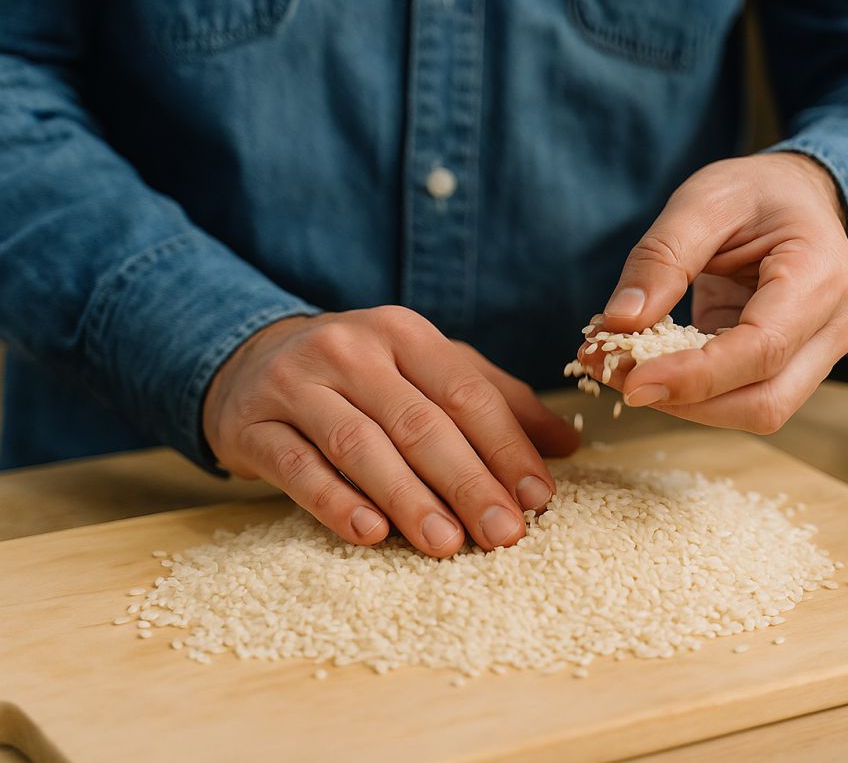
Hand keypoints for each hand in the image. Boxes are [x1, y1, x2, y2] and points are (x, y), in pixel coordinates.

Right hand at [202, 307, 579, 554]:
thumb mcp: (428, 371)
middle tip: (504, 534)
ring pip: (361, 445)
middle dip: (468, 483)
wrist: (250, 362)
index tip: (539, 498)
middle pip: (419, 423)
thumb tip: (568, 446)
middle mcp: (351, 350)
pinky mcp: (252, 425)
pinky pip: (298, 467)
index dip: (505, 447)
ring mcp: (296, 384)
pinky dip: (335, 502)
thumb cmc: (362, 376)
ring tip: (447, 544)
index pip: (466, 392)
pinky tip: (371, 533)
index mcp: (405, 333)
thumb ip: (497, 401)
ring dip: (409, 499)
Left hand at [583, 153, 847, 432]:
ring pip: (756, 410)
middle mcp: (832, 325)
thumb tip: (620, 322)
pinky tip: (646, 365)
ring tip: (621, 368)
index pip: (764, 348)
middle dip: (685, 400)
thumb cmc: (757, 193)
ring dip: (684, 403)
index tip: (633, 381)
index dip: (697, 376)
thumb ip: (662, 258)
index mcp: (820, 274)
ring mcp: (818, 353)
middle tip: (612, 373)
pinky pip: (742, 397)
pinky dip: (690, 392)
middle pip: (765, 400)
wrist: (796, 198)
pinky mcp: (791, 368)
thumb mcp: (702, 201)